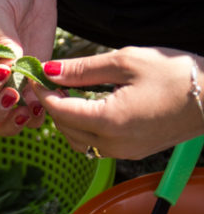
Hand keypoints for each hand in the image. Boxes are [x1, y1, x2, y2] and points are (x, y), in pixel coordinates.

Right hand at [0, 0, 57, 135]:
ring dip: (14, 122)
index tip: (3, 71)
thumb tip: (11, 65)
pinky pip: (28, 111)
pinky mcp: (29, 82)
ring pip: (0, 122)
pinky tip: (48, 103)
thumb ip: (1, 37)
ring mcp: (5, 83)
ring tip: (32, 108)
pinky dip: (37, 115)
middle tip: (14, 100)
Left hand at [32, 46, 203, 158]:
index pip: (59, 110)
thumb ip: (82, 69)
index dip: (43, 91)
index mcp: (110, 121)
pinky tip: (88, 105)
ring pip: (77, 140)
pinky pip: (95, 144)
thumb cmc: (177, 74)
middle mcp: (114, 144)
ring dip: (66, 118)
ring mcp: (124, 152)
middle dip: (52, 104)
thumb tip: (50, 70)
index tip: (35, 73)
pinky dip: (83, 127)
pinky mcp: (133, 152)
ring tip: (68, 91)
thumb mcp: (126, 61)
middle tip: (51, 79)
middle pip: (65, 128)